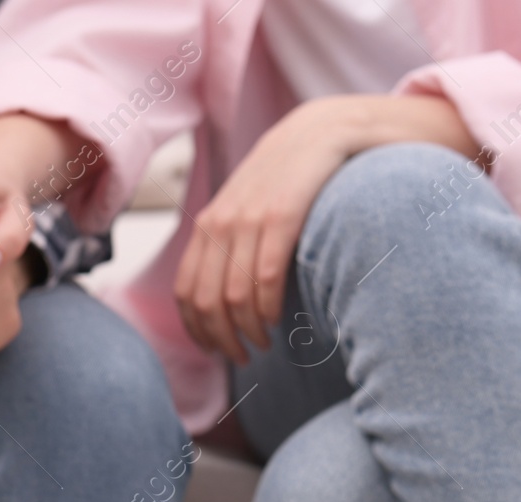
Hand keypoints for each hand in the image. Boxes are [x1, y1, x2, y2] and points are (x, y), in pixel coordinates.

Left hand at [175, 94, 480, 362]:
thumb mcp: (256, 207)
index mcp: (210, 224)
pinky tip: (277, 321)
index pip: (186, 292)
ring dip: (246, 331)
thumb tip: (228, 297)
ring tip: (262, 345)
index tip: (219, 352)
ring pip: (233, 295)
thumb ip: (237, 243)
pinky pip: (265, 275)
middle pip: (206, 301)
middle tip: (244, 358)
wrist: (334, 125)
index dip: (199, 331)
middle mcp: (222, 221)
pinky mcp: (283, 212)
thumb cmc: (299, 178)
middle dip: (222, 340)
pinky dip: (267, 307)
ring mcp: (250, 216)